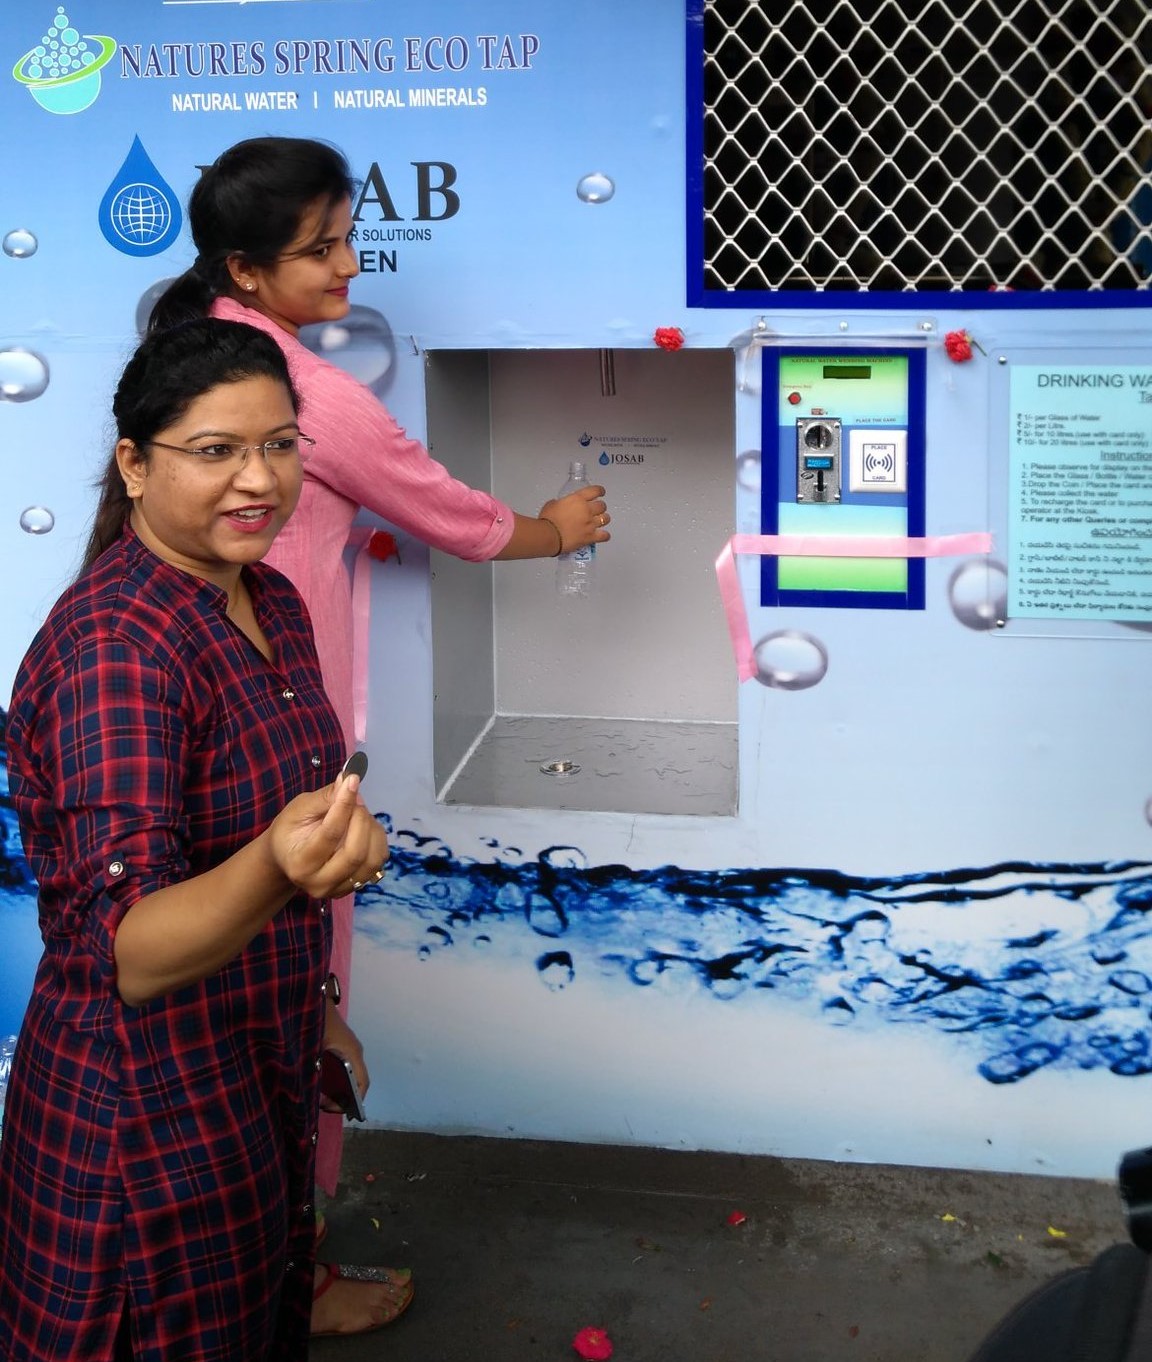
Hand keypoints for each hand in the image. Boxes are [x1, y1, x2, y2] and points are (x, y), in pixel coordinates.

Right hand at [268, 770, 388, 901]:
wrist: (289, 858)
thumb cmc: (291, 831)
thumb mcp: (299, 809)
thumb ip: (325, 797)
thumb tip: (349, 779)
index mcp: (300, 864)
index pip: (330, 834)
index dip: (344, 804)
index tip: (352, 780)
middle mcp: (320, 883)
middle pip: (355, 853)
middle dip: (361, 819)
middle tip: (355, 800)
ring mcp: (340, 889)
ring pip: (373, 859)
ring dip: (372, 829)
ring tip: (358, 814)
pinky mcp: (357, 885)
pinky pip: (379, 860)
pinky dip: (377, 838)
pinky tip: (363, 828)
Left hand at [320, 1002, 369, 1110]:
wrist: (316, 999)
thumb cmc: (318, 1023)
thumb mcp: (314, 1048)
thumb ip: (315, 1069)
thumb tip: (312, 1091)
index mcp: (352, 1053)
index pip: (362, 1082)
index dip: (356, 1100)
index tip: (340, 1109)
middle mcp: (355, 1051)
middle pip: (358, 1080)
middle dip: (344, 1097)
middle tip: (325, 1106)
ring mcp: (349, 1047)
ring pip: (351, 1073)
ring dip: (340, 1088)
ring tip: (322, 1099)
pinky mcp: (342, 1045)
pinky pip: (345, 1066)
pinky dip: (337, 1079)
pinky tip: (321, 1085)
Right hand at [538, 485, 609, 552]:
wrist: (549, 536)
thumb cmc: (548, 520)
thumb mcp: (551, 504)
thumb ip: (560, 503)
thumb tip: (559, 505)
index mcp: (578, 499)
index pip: (595, 491)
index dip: (600, 491)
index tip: (601, 492)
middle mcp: (587, 510)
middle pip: (602, 506)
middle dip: (600, 507)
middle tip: (597, 510)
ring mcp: (590, 524)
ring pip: (606, 519)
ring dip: (604, 519)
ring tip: (600, 521)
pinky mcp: (590, 537)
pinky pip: (604, 535)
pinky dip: (605, 535)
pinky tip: (603, 535)